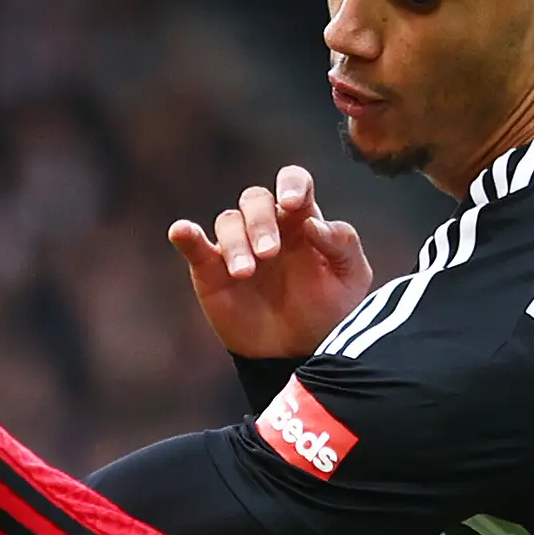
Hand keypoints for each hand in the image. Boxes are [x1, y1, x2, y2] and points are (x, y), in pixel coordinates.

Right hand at [167, 164, 375, 359]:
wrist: (298, 353)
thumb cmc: (328, 311)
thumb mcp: (351, 278)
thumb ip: (343, 243)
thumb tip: (312, 223)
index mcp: (302, 220)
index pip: (294, 181)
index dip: (291, 183)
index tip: (292, 203)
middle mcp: (268, 227)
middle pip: (255, 198)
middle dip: (260, 222)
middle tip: (269, 254)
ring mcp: (237, 247)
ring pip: (227, 221)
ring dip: (235, 243)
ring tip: (245, 274)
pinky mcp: (210, 270)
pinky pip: (194, 245)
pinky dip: (186, 235)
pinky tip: (182, 231)